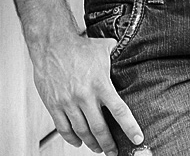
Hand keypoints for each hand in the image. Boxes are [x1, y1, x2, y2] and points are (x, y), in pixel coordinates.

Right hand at [31, 25, 143, 154]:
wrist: (52, 43)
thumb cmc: (79, 46)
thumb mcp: (104, 48)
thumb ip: (116, 56)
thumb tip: (129, 52)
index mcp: (100, 83)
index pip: (119, 110)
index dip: (130, 127)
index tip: (137, 139)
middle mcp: (85, 95)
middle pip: (100, 129)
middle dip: (109, 144)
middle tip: (114, 152)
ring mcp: (68, 102)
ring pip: (82, 132)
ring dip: (92, 144)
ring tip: (98, 148)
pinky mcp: (54, 105)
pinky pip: (64, 129)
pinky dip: (72, 139)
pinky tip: (78, 141)